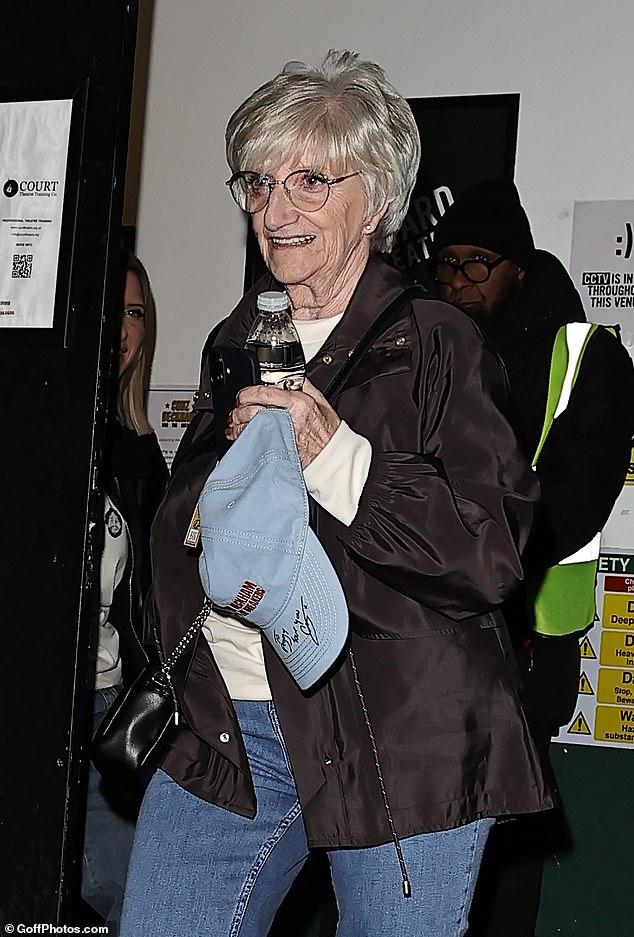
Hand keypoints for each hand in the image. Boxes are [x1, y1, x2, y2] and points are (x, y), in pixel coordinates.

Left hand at [226, 379, 340, 468]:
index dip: (247, 393)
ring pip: (249, 428)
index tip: (243, 395)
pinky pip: (253, 443)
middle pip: (252, 410)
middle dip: (238, 410)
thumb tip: (289, 376)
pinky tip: (237, 436)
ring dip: (237, 424)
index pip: (264, 392)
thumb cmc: (328, 431)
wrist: (332, 455)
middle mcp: (287, 419)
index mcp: (298, 403)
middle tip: (236, 410)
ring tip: (235, 423)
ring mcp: (280, 436)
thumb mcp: (320, 401)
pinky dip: (242, 439)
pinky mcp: (276, 450)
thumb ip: (304, 386)